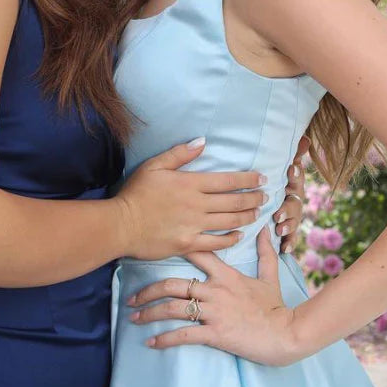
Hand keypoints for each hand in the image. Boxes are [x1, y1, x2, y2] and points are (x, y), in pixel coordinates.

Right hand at [116, 140, 266, 261]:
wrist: (120, 225)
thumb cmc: (135, 194)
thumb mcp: (154, 166)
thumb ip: (180, 154)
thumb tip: (203, 142)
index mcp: (190, 183)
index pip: (227, 180)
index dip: (248, 179)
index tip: (262, 178)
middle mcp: (197, 205)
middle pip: (234, 201)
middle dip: (254, 198)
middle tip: (266, 196)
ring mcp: (194, 226)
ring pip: (229, 221)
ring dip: (247, 216)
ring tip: (258, 213)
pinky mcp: (189, 244)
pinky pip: (216, 242)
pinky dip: (231, 238)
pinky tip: (240, 234)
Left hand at [128, 227, 300, 365]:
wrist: (286, 333)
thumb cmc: (276, 306)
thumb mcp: (270, 276)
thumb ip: (264, 252)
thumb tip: (263, 228)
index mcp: (226, 275)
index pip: (196, 253)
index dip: (174, 249)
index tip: (153, 250)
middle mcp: (215, 290)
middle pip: (173, 284)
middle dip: (148, 290)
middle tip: (132, 298)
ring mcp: (214, 311)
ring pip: (173, 308)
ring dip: (150, 313)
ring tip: (135, 318)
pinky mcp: (215, 333)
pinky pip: (183, 335)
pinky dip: (164, 338)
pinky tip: (151, 343)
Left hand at [272, 134, 309, 252]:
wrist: (277, 200)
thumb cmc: (281, 179)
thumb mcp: (285, 168)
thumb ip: (294, 155)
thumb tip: (306, 137)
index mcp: (294, 183)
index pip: (297, 178)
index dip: (296, 173)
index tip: (291, 169)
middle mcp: (296, 199)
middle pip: (295, 202)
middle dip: (288, 207)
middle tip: (278, 213)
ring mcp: (294, 215)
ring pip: (294, 220)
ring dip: (288, 225)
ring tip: (279, 229)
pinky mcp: (289, 229)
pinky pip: (292, 237)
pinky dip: (290, 243)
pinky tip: (285, 249)